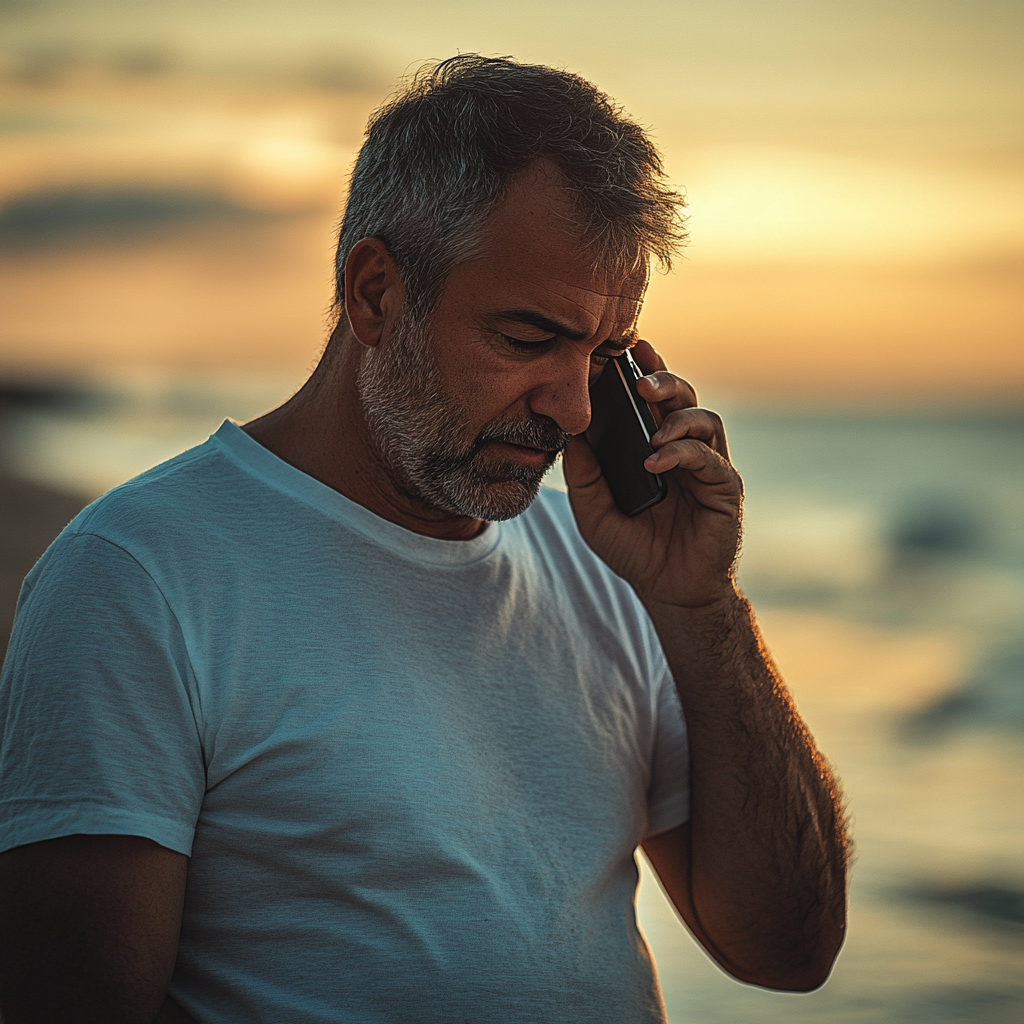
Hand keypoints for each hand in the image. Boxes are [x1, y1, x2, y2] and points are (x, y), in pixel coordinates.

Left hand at [562, 340, 742, 608]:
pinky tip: (655, 463)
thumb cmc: (635, 550)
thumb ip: (583, 474)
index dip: (644, 370)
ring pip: (704, 419)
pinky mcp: (725, 488)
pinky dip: (682, 454)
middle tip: (638, 380)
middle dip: (663, 380)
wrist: (668, 592)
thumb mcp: (594, 511)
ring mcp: (708, 467)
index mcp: (656, 446)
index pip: (653, 399)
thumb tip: (569, 435)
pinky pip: (709, 459)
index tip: (626, 349)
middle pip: (683, 397)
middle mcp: (685, 449)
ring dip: (677, 417)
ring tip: (651, 431)